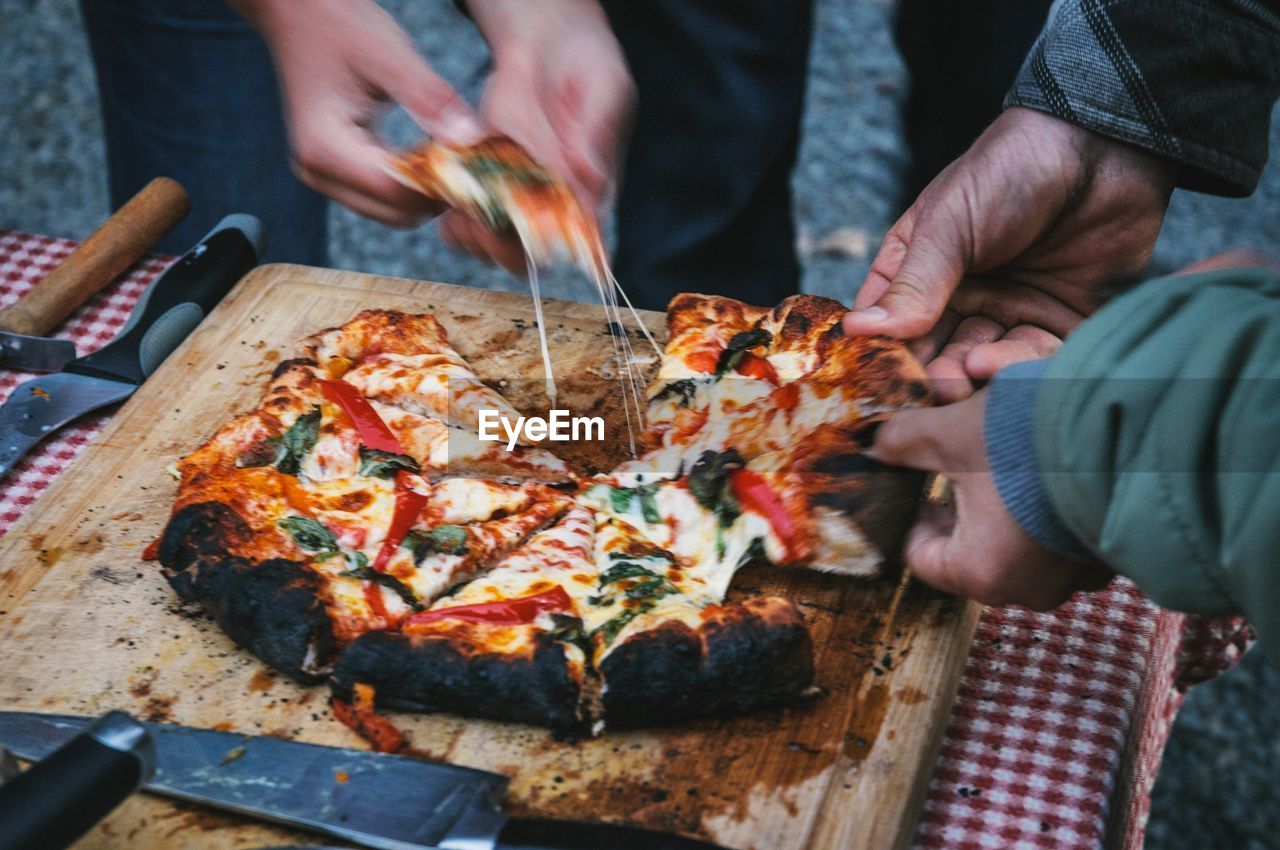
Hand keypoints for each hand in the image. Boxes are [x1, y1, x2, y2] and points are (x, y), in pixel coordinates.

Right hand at [231, 0, 485, 226]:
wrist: (296, 11)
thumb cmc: (338, 23)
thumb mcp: (390, 55)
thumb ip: (430, 100)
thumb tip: (471, 140)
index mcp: (326, 148)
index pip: (396, 192)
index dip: (441, 187)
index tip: (479, 170)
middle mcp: (318, 171)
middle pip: (394, 213)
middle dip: (435, 195)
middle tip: (472, 166)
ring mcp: (322, 175)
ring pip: (391, 211)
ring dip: (424, 192)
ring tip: (452, 157)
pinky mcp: (333, 170)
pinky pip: (381, 194)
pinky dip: (410, 182)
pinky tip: (431, 154)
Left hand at [439, 0, 634, 271]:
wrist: (546, 43)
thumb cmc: (587, 64)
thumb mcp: (603, 88)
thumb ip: (596, 132)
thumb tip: (591, 178)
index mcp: (592, 190)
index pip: (580, 239)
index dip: (555, 249)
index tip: (531, 237)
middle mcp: (554, 201)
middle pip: (531, 252)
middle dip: (504, 248)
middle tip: (483, 224)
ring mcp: (517, 192)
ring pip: (495, 240)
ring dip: (474, 236)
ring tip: (459, 214)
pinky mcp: (485, 176)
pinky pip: (468, 212)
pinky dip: (452, 214)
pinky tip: (444, 195)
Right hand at [844, 108, 1174, 397]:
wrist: (1103, 144)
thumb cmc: (1009, 170)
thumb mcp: (948, 225)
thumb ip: (913, 284)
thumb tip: (860, 330)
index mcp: (922, 271)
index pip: (891, 324)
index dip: (883, 354)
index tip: (878, 381)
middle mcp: (964, 299)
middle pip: (937, 353)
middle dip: (932, 374)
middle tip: (932, 389)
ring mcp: (1014, 312)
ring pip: (984, 363)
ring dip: (973, 375)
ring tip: (968, 374)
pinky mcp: (1063, 324)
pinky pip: (1037, 360)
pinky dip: (1019, 369)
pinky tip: (1003, 367)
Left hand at [869, 391, 1112, 609]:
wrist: (1133, 430)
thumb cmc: (1032, 441)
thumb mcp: (953, 433)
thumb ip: (903, 441)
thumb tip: (874, 442)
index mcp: (980, 574)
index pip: (920, 557)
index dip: (910, 515)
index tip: (912, 485)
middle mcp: (1029, 589)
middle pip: (969, 552)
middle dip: (957, 508)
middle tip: (951, 467)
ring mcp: (1073, 576)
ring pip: (1016, 544)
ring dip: (1003, 507)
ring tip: (999, 463)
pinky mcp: (1107, 553)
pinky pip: (1059, 537)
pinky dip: (1045, 509)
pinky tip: (1044, 470)